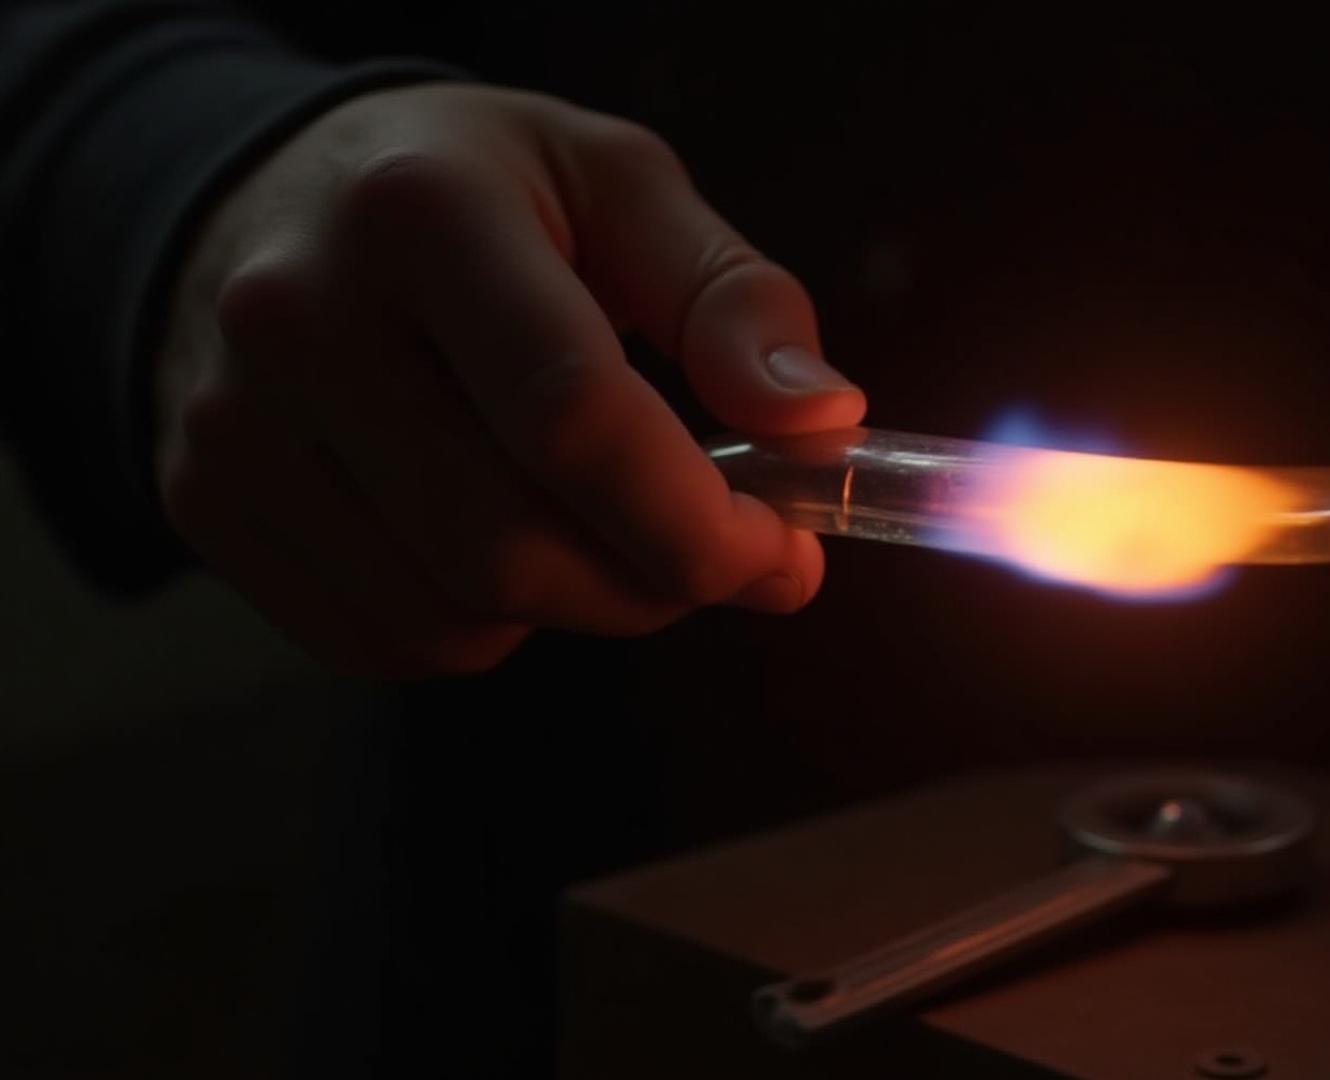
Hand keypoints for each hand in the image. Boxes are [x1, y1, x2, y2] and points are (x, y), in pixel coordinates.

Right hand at [155, 84, 864, 676]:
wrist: (274, 207)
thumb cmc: (480, 198)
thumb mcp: (621, 190)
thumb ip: (733, 299)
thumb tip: (820, 421)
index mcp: (423, 215)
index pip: (574, 418)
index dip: (698, 522)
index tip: (782, 551)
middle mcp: (298, 317)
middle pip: (509, 547)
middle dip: (650, 583)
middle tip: (709, 551)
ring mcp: (233, 421)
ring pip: (452, 614)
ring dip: (571, 608)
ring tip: (593, 521)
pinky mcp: (206, 502)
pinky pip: (385, 642)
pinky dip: (479, 626)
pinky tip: (495, 538)